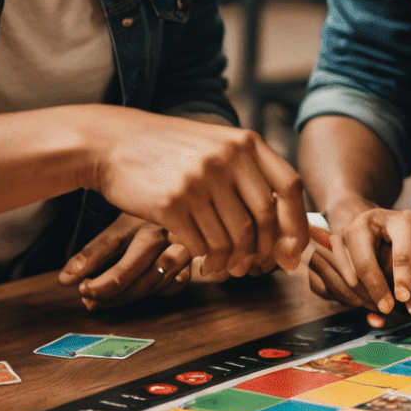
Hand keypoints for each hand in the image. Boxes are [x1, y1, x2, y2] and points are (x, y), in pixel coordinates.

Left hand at [58, 214, 190, 308]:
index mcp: (142, 218)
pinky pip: (172, 286)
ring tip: (100, 301)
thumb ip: (93, 253)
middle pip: (133, 268)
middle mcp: (164, 232)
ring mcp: (183, 247)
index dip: (90, 266)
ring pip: (153, 281)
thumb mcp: (119, 229)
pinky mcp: (194, 262)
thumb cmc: (146, 220)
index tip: (75, 284)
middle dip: (107, 289)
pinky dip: (152, 295)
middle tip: (87, 297)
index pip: (111, 245)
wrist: (183, 206)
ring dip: (125, 298)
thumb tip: (65, 279)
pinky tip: (135, 295)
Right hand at [71, 105, 308, 278]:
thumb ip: (250, 175)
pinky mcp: (172, 204)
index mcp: (246, 142)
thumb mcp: (218, 146)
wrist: (114, 143)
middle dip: (263, 251)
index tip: (293, 251)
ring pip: (234, 237)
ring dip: (233, 261)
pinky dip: (208, 260)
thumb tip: (284, 229)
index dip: (297, 224)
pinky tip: (204, 261)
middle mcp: (227, 158)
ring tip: (226, 267)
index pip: (289, 187)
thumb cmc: (172, 152)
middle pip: (263, 219)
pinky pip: (203, 245)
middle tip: (253, 267)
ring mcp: (200, 180)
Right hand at [309, 203, 410, 324]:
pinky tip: (364, 302)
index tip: (404, 296)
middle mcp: (371, 221)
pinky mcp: (333, 245)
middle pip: (365, 261)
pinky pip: (331, 277)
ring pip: (348, 272)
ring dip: (362, 295)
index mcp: (404, 220)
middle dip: (376, 288)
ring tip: (379, 307)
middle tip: (387, 307)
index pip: (401, 251)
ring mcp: (348, 232)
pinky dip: (346, 295)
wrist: (388, 225)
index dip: (403, 275)